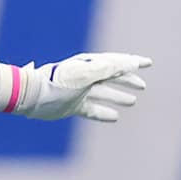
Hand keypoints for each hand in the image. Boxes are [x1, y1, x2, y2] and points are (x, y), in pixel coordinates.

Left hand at [0, 53, 151, 121]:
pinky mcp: (72, 106)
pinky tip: (115, 117)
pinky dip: (104, 112)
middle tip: (142, 86)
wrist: (31, 96)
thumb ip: (108, 68)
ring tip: (132, 102)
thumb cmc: (57, 83)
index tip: (149, 63)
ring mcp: (79, 92)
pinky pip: (93, 110)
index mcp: (90, 65)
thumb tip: (129, 62)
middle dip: (127, 80)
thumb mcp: (86, 74)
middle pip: (112, 77)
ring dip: (118, 96)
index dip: (133, 62)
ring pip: (104, 93)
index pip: (117, 62)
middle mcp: (86, 76)